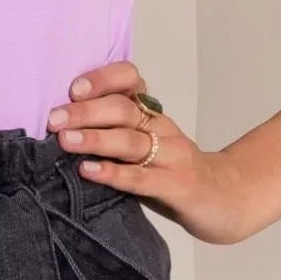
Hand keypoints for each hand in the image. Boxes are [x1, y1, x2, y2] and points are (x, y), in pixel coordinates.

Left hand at [46, 59, 256, 245]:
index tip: (74, 87)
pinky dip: (114, 173)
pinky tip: (89, 171)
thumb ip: (112, 133)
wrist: (226, 200)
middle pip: (123, 110)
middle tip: (54, 119)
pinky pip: (142, 177)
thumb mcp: (144, 145)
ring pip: (130, 140)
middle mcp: (162, 128)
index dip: (103, 80)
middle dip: (85, 112)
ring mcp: (172, 156)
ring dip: (95, 139)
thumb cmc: (172, 172)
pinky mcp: (178, 185)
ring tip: (65, 140)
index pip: (130, 81)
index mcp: (151, 114)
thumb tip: (59, 127)